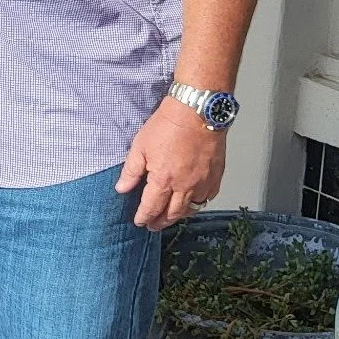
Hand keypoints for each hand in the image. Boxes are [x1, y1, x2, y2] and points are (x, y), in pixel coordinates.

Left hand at [115, 97, 225, 229]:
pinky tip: (193, 203)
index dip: (144, 217)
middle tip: (154, 226)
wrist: (196, 112)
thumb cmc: (168, 125)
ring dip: (179, 216)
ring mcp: (203, 182)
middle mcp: (185, 186)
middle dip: (161, 222)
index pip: (151, 207)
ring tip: (170, 217)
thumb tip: (122, 188)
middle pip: (172, 213)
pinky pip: (208, 197)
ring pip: (191, 208)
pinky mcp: (216, 175)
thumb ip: (131, 171)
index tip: (140, 222)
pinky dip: (198, 204)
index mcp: (163, 180)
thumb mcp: (139, 147)